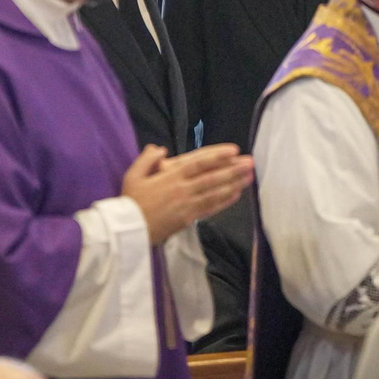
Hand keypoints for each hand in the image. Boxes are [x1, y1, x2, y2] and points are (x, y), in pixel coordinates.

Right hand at [123, 144, 255, 244]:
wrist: (128, 229)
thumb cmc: (130, 200)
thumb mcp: (133, 174)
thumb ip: (147, 159)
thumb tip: (161, 150)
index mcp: (170, 176)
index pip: (199, 162)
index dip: (217, 156)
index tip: (234, 150)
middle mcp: (183, 189)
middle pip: (212, 177)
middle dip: (233, 169)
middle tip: (250, 162)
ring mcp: (187, 205)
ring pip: (215, 192)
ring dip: (234, 184)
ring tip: (249, 176)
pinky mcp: (188, 219)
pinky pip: (210, 208)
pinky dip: (224, 201)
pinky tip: (236, 195)